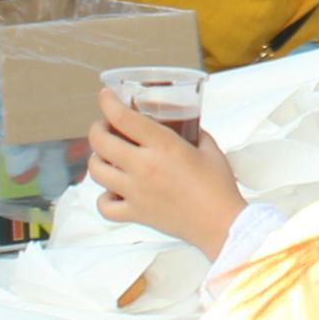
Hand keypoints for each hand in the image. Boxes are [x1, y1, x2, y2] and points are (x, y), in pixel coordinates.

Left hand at [88, 91, 245, 255]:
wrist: (221, 224)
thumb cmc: (219, 185)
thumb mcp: (209, 148)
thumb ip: (193, 132)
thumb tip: (184, 124)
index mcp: (163, 146)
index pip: (123, 118)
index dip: (108, 102)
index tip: (105, 95)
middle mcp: (143, 166)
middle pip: (100, 142)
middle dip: (98, 129)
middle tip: (105, 127)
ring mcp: (136, 192)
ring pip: (97, 171)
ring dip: (98, 159)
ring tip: (107, 156)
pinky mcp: (136, 213)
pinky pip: (104, 206)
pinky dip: (104, 197)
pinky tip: (114, 191)